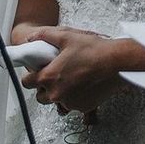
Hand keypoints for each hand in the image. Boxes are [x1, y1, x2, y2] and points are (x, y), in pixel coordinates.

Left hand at [21, 27, 144, 113]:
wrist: (117, 62)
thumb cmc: (92, 49)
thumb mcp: (65, 36)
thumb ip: (44, 35)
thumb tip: (31, 38)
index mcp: (50, 77)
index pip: (27, 83)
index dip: (30, 76)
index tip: (35, 71)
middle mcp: (58, 94)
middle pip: (40, 97)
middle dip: (43, 87)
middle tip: (52, 75)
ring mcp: (71, 103)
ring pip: (57, 102)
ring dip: (59, 93)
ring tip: (68, 78)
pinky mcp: (84, 107)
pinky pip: (72, 105)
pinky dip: (73, 97)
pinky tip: (81, 84)